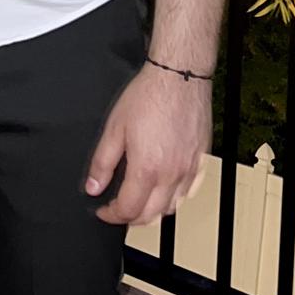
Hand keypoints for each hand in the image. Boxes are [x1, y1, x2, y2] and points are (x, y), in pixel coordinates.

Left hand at [85, 63, 208, 224]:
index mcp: (148, 168)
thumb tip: (94, 186)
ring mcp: (189, 169)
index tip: (104, 211)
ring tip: (139, 201)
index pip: (129, 209)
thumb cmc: (149, 96)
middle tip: (118, 210)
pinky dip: (174, 199)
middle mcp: (172, 174)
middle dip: (131, 218)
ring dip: (153, 211)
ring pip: (172, 208)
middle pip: (151, 216)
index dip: (112, 215)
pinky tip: (164, 189)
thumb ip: (103, 162)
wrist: (179, 77)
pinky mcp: (201, 161)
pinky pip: (189, 192)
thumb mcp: (114, 128)